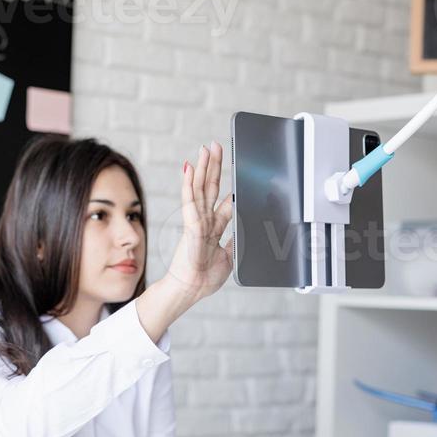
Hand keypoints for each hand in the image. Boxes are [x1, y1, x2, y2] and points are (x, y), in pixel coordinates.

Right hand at [166, 140, 233, 302]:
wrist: (190, 290)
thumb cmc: (204, 278)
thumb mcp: (230, 256)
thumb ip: (236, 240)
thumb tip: (247, 230)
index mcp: (213, 228)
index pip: (222, 201)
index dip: (229, 186)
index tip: (233, 170)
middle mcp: (204, 221)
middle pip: (210, 188)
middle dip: (214, 167)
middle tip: (216, 146)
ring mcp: (196, 221)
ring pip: (200, 188)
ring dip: (203, 167)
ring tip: (204, 148)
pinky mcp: (190, 225)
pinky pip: (190, 200)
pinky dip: (189, 183)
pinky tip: (190, 168)